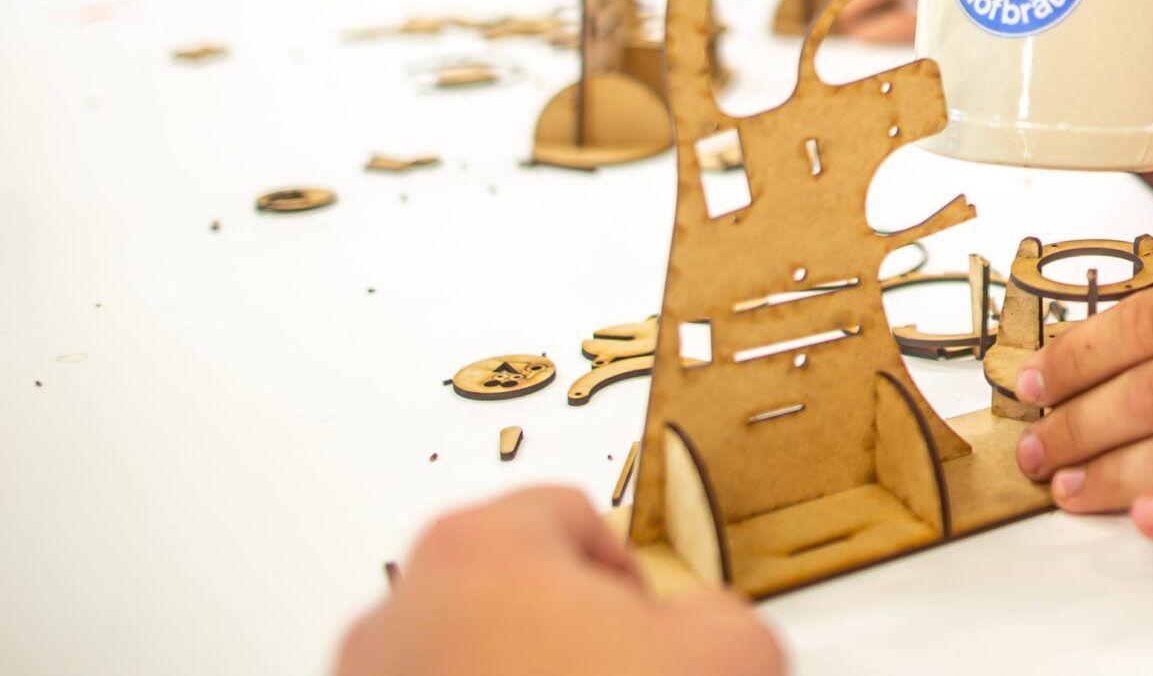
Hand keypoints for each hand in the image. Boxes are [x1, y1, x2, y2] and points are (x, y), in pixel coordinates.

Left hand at [335, 488, 780, 675]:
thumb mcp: (728, 653)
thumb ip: (716, 613)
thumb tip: (696, 629)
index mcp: (477, 551)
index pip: (568, 517)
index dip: (626, 575)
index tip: (645, 624)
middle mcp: (400, 615)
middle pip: (505, 592)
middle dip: (563, 638)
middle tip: (610, 674)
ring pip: (462, 661)